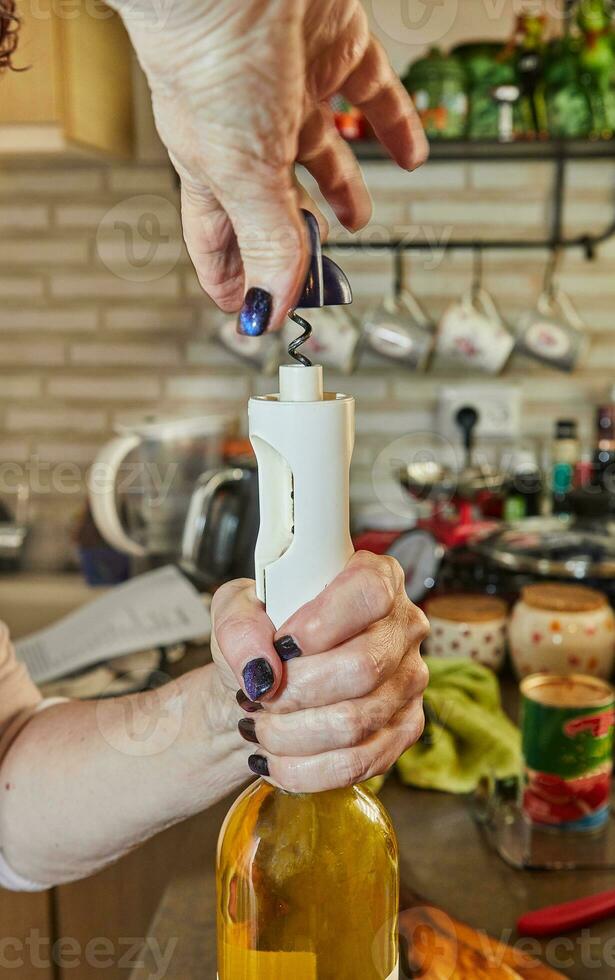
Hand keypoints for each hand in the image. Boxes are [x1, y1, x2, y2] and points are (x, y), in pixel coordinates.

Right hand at [111, 0, 426, 332]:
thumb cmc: (212, 57)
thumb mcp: (244, 174)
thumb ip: (267, 241)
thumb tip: (270, 308)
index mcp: (213, 168)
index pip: (219, 240)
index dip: (236, 279)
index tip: (259, 312)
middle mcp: (249, 131)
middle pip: (277, 202)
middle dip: (298, 242)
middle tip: (321, 278)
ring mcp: (293, 89)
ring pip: (324, 150)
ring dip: (344, 188)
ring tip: (359, 222)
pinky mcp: (337, 47)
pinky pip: (373, 94)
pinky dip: (396, 127)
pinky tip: (415, 156)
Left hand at [211, 551, 428, 792]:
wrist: (264, 682)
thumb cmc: (262, 636)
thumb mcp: (236, 609)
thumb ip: (240, 627)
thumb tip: (260, 670)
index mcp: (376, 577)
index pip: (369, 594)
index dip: (321, 624)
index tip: (281, 645)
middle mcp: (404, 627)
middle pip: (364, 667)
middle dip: (295, 691)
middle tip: (257, 696)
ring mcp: (410, 682)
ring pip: (356, 722)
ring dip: (291, 733)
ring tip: (258, 726)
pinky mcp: (403, 731)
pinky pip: (356, 763)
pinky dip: (304, 768)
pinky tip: (274, 759)